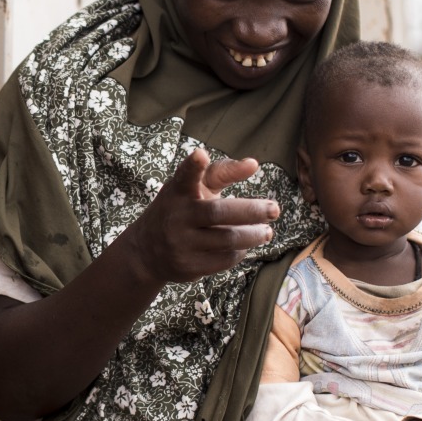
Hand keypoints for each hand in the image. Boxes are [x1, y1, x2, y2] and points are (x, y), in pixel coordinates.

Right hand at [121, 149, 279, 285]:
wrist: (147, 251)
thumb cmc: (181, 210)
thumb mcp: (194, 188)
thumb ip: (222, 172)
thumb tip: (254, 164)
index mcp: (178, 191)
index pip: (184, 176)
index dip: (193, 166)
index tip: (200, 154)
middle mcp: (176, 216)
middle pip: (219, 212)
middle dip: (251, 211)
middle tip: (274, 209)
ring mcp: (180, 243)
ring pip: (227, 239)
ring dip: (252, 235)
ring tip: (266, 232)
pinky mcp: (187, 266)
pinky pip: (224, 259)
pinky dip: (240, 252)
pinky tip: (244, 246)